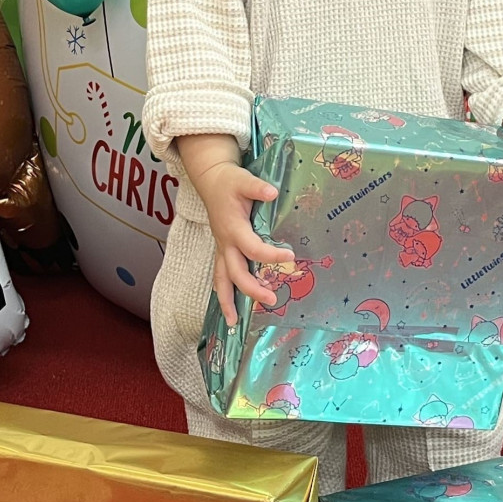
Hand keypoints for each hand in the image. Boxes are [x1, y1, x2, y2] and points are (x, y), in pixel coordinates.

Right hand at [173, 134, 291, 325]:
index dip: (271, 256)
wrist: (211, 181)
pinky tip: (230, 309)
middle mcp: (225, 243)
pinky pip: (220, 275)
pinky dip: (224, 293)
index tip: (291, 257)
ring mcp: (221, 248)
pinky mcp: (221, 250)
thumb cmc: (229, 181)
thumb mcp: (243, 179)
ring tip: (233, 322)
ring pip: (221, 279)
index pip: (252, 249)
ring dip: (227, 301)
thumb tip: (272, 193)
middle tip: (272, 300)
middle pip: (234, 273)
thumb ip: (257, 187)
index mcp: (233, 228)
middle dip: (251, 290)